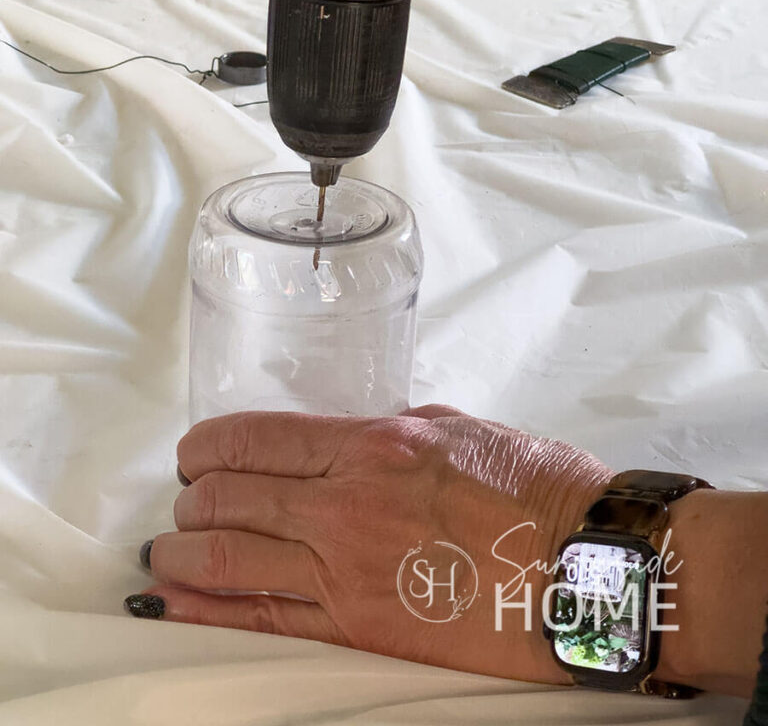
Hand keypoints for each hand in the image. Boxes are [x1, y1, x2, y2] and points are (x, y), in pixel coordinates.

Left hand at [129, 405, 609, 683]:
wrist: (585, 571)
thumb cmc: (538, 490)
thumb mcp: (460, 428)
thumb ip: (392, 429)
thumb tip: (348, 439)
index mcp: (373, 445)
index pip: (257, 439)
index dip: (208, 445)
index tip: (193, 451)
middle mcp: (347, 505)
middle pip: (231, 498)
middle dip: (192, 497)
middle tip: (186, 499)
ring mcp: (348, 574)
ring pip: (231, 559)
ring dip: (184, 550)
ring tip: (169, 546)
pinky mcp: (360, 631)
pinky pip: (264, 621)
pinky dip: (208, 608)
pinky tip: (174, 599)